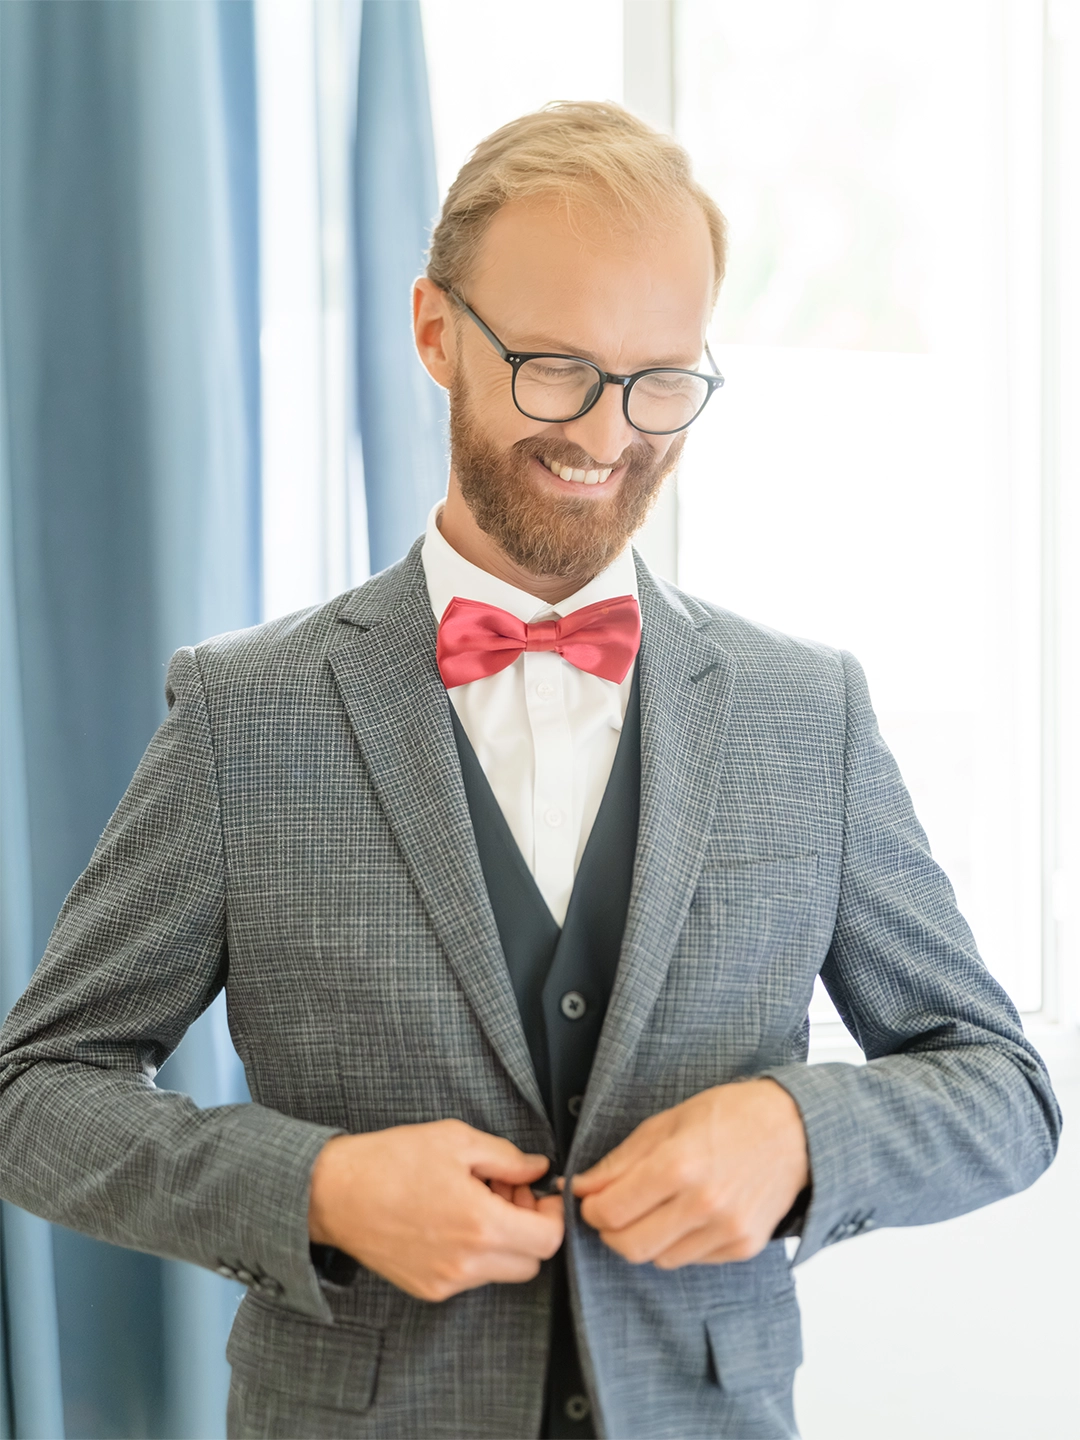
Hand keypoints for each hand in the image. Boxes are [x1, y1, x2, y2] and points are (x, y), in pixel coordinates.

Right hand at [308, 1120, 563, 1301]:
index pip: (549, 1239)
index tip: (540, 1194)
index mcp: (480, 1224)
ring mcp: (446, 1281)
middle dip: (530, 1227)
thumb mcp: (456, 1140)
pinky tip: (453, 1220)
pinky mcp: (428, 1289)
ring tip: (475, 1201)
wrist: (335, 1193)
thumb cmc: (392, 1161)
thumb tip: (537, 1169)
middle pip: (532, 1261)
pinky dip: (476, 1253)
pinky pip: (472, 1278)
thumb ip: (507, 1157)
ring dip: (504, 1241)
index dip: (553, 1214)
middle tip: (507, 1192)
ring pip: (503, 1271)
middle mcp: (467, 1263)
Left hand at [571, 1079, 808, 1267]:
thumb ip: (620, 1161)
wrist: (795, 1129)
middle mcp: (703, 1204)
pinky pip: (692, 1260)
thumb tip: (580, 1186)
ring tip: (657, 1208)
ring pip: (659, 1259)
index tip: (591, 1199)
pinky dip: (679, 1243)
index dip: (590, 1209)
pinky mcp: (743, 1247)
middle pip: (630, 1247)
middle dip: (610, 1232)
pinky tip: (688, 1214)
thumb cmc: (729, 1116)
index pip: (611, 1212)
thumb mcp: (667, 1122)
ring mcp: (726, 1230)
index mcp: (678, 1165)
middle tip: (613, 1212)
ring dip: (646, 1239)